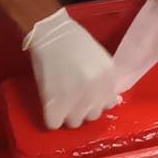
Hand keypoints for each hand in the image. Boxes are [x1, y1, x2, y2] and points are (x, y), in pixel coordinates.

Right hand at [22, 9, 119, 128]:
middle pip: (92, 116)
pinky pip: (54, 124)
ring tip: (59, 100)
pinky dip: (51, 116)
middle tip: (71, 96)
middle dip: (82, 108)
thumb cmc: (73, 42)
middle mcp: (95, 92)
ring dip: (67, 114)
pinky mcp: (54, 106)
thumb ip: (103, 79)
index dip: (96, 100)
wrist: (50, 34)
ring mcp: (75, 101)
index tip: (87, 95)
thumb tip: (105, 99)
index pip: (108, 104)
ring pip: (74, 123)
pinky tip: (49, 104)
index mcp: (108, 79)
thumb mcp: (98, 59)